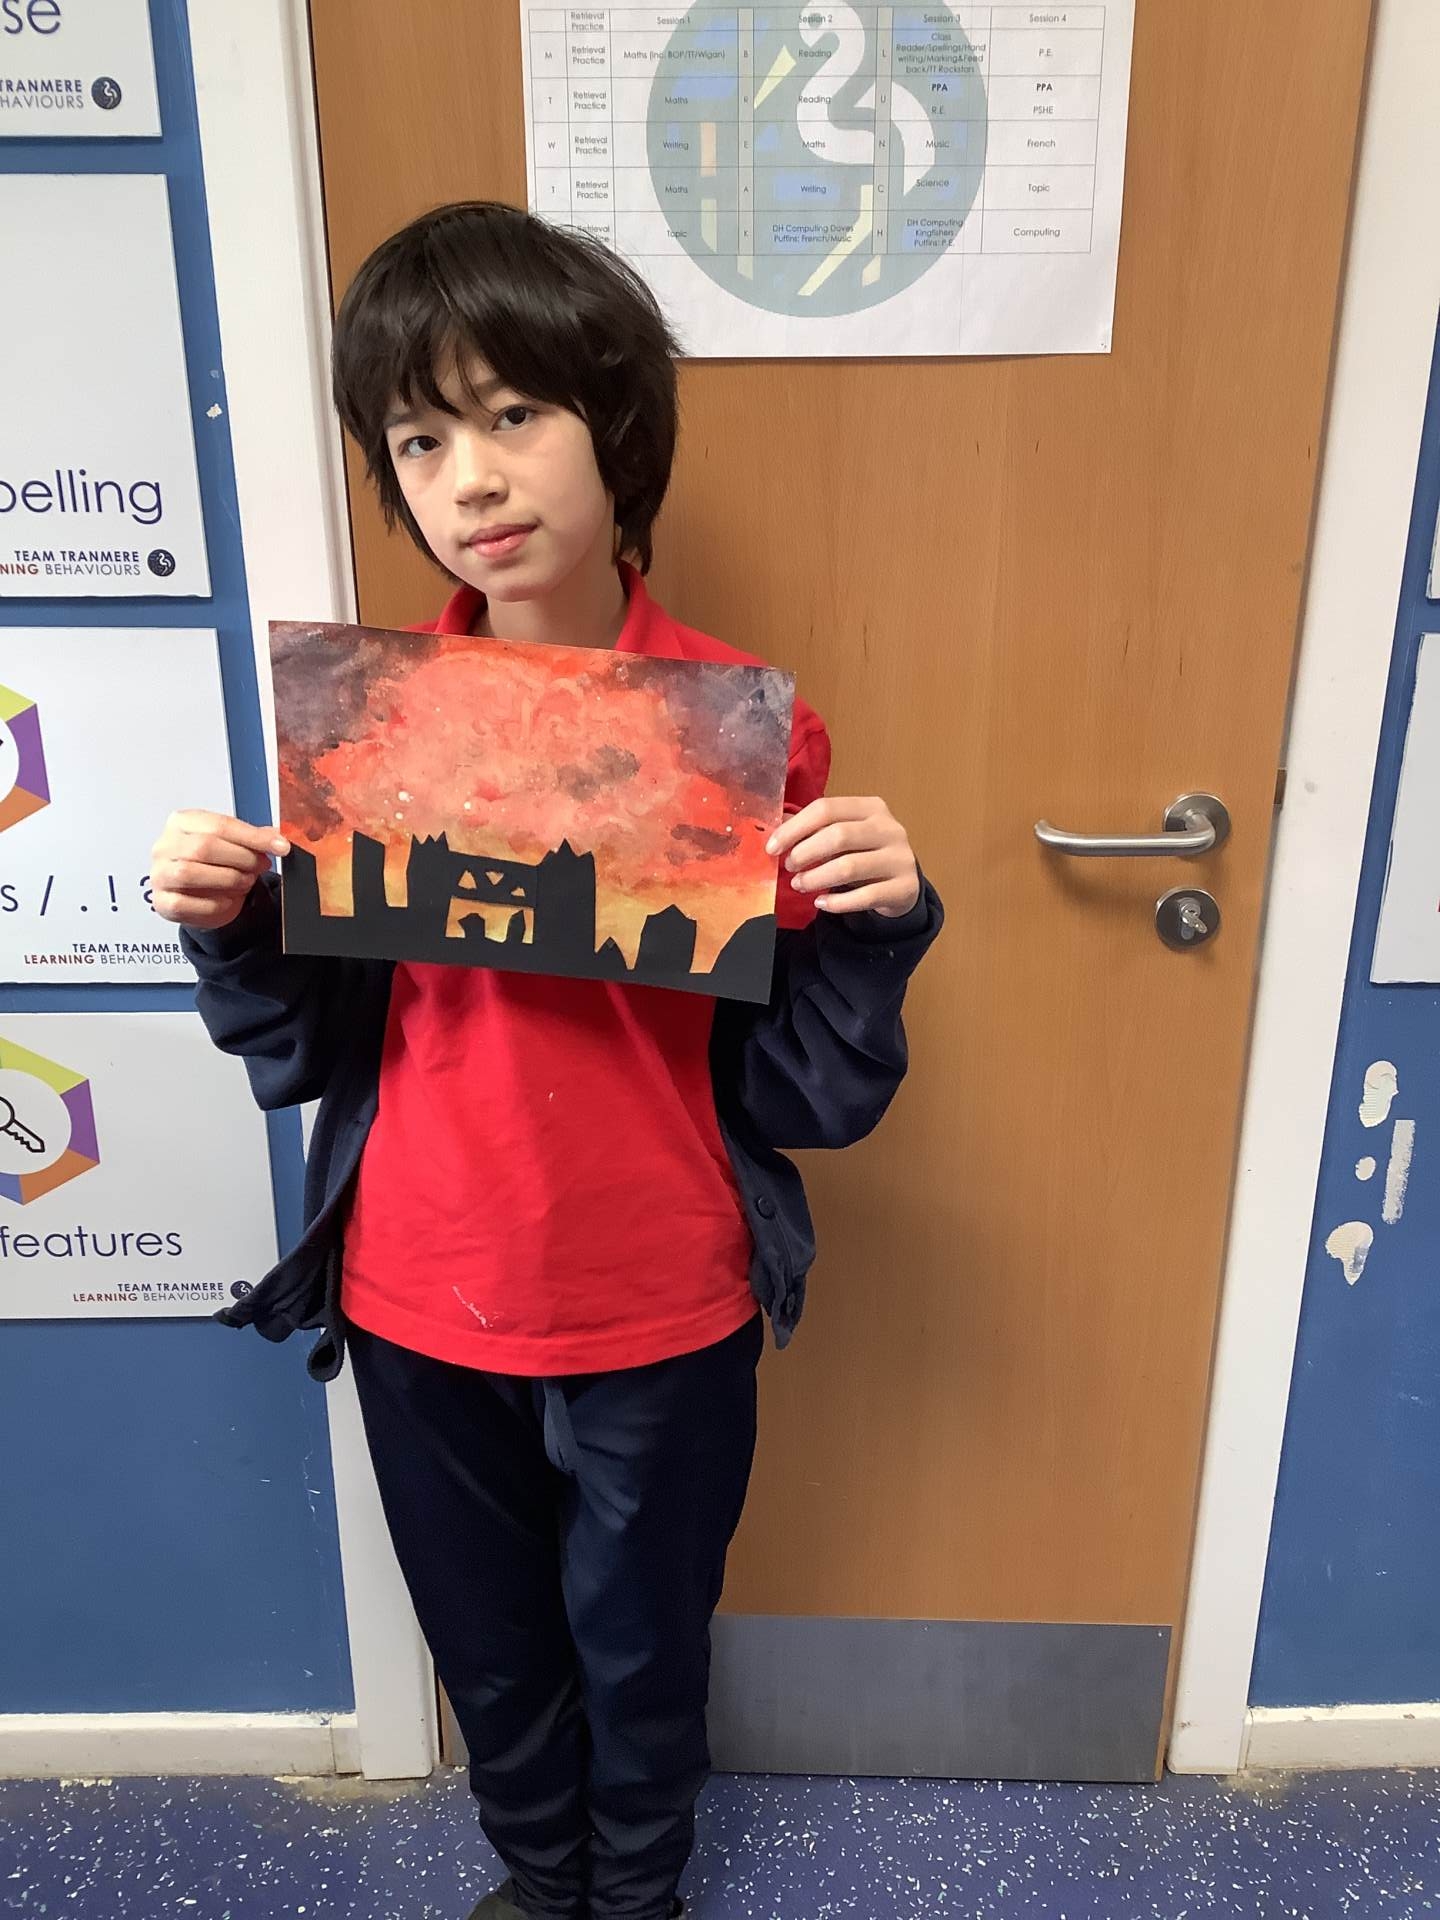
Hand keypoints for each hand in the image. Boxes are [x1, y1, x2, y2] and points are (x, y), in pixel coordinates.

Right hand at [150, 810, 289, 929]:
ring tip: (245, 882)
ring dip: (228, 879)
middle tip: (260, 865)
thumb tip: (277, 838)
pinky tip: (229, 900)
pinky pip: (187, 903)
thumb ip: (253, 839)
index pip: (219, 824)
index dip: (253, 837)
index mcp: (182, 822)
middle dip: (242, 858)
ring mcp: (159, 874)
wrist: (200, 895)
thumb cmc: (214, 865)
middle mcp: (165, 846)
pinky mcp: (162, 902)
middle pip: (204, 847)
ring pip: (190, 873)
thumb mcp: (233, 844)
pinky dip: (215, 904)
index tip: (280, 846)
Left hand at [768, 796, 920, 918]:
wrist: (903, 883)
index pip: (826, 809)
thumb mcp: (845, 835)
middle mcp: (889, 829)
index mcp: (871, 807)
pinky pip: (864, 897)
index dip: (794, 828)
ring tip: (799, 884)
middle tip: (789, 866)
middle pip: (838, 835)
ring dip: (816, 878)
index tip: (772, 847)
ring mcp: (900, 858)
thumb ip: (815, 829)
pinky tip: (821, 903)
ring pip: (849, 867)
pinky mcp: (903, 888)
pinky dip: (837, 902)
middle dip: (805, 853)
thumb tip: (777, 826)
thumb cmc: (866, 854)